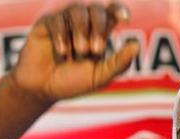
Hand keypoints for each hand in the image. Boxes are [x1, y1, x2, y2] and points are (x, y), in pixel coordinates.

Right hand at [9, 2, 139, 104]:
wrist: (43, 90)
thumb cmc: (73, 82)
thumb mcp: (100, 77)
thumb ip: (119, 63)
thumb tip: (136, 45)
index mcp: (99, 32)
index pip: (112, 11)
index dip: (119, 10)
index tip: (125, 19)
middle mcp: (82, 22)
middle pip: (96, 9)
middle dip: (99, 28)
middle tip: (96, 51)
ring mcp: (63, 21)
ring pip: (77, 10)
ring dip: (82, 31)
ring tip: (80, 52)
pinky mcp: (45, 24)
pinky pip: (57, 20)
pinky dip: (62, 37)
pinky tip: (63, 53)